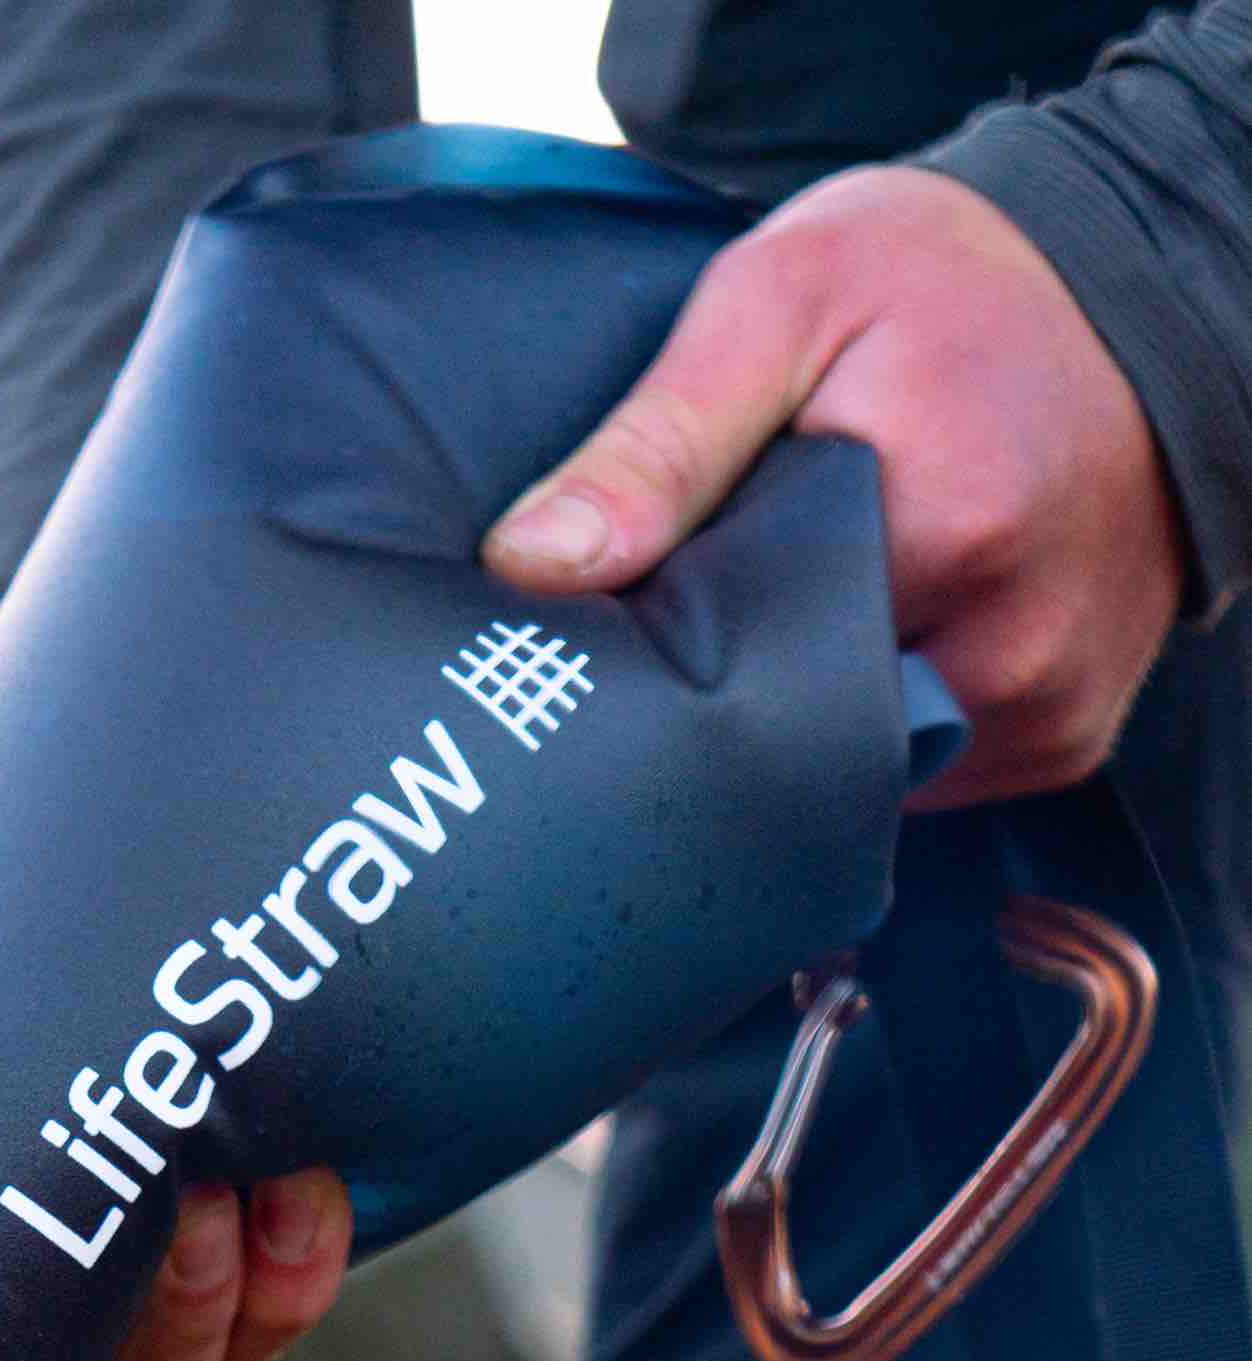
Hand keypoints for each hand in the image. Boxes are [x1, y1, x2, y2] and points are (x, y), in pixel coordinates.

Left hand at [482, 165, 1183, 808]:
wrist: (1132, 283)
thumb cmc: (942, 277)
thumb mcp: (781, 300)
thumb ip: (660, 439)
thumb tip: (531, 565)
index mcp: (945, 531)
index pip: (744, 667)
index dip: (678, 647)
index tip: (646, 608)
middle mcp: (1011, 647)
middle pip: (804, 737)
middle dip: (745, 687)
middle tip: (724, 599)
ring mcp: (1047, 709)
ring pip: (864, 773)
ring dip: (813, 710)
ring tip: (806, 605)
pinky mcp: (1065, 741)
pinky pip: (934, 780)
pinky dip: (885, 725)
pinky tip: (876, 638)